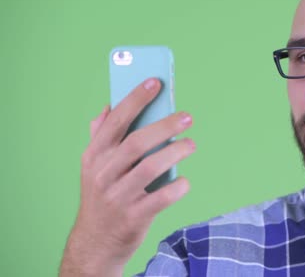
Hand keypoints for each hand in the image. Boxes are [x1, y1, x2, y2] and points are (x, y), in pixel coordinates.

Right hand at [60, 78, 194, 276]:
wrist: (96, 242)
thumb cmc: (102, 195)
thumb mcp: (93, 166)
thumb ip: (101, 136)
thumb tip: (109, 106)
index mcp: (94, 156)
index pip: (115, 121)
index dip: (135, 99)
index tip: (155, 81)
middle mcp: (104, 174)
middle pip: (137, 142)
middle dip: (165, 125)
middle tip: (187, 116)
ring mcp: (118, 196)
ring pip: (151, 167)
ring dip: (176, 152)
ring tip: (191, 144)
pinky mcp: (134, 217)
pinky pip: (162, 197)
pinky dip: (178, 186)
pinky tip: (184, 180)